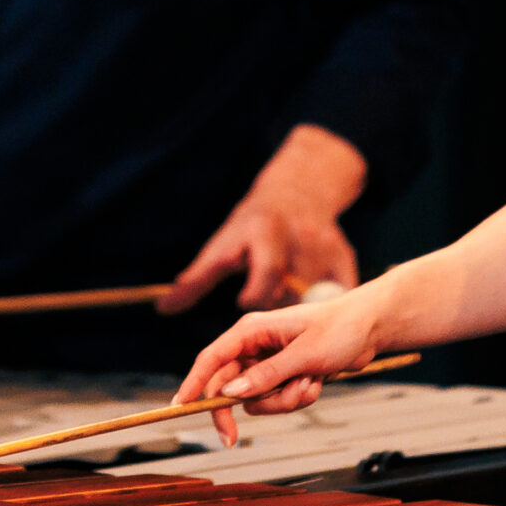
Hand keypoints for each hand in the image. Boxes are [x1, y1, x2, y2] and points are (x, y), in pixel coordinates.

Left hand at [161, 124, 364, 313]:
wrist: (298, 191)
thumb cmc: (250, 225)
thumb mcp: (222, 245)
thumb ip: (195, 280)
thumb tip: (162, 310)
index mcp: (265, 232)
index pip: (267, 270)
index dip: (256, 294)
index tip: (243, 302)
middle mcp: (298, 237)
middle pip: (291, 290)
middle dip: (277, 307)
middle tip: (267, 312)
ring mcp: (324, 246)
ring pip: (314, 296)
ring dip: (299, 312)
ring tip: (287, 314)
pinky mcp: (343, 254)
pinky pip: (338, 293)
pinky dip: (326, 307)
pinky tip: (313, 309)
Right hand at [174, 285, 390, 446]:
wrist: (369, 328)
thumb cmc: (339, 329)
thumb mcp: (304, 355)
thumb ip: (267, 375)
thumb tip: (230, 394)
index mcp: (252, 330)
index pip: (212, 358)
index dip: (193, 383)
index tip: (180, 407)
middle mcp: (255, 347)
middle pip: (227, 388)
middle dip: (243, 408)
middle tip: (231, 441)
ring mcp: (269, 363)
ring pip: (256, 400)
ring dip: (282, 401)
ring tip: (308, 383)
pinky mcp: (284, 375)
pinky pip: (278, 401)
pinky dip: (297, 398)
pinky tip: (316, 381)